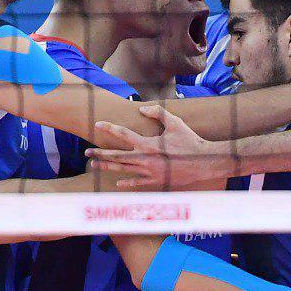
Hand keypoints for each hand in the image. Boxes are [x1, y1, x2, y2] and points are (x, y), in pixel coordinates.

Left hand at [86, 105, 228, 189]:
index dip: (109, 128)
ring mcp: (149, 172)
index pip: (123, 134)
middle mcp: (145, 159)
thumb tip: (142, 108)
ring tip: (94, 165)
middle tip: (86, 151)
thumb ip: (158, 113)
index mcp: (148, 144)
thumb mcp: (175, 122)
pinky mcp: (156, 180)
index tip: (98, 124)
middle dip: (100, 153)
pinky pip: (137, 182)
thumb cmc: (190, 140)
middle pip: (117, 156)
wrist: (204, 162)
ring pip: (123, 169)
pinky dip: (127, 182)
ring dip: (107, 167)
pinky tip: (117, 181)